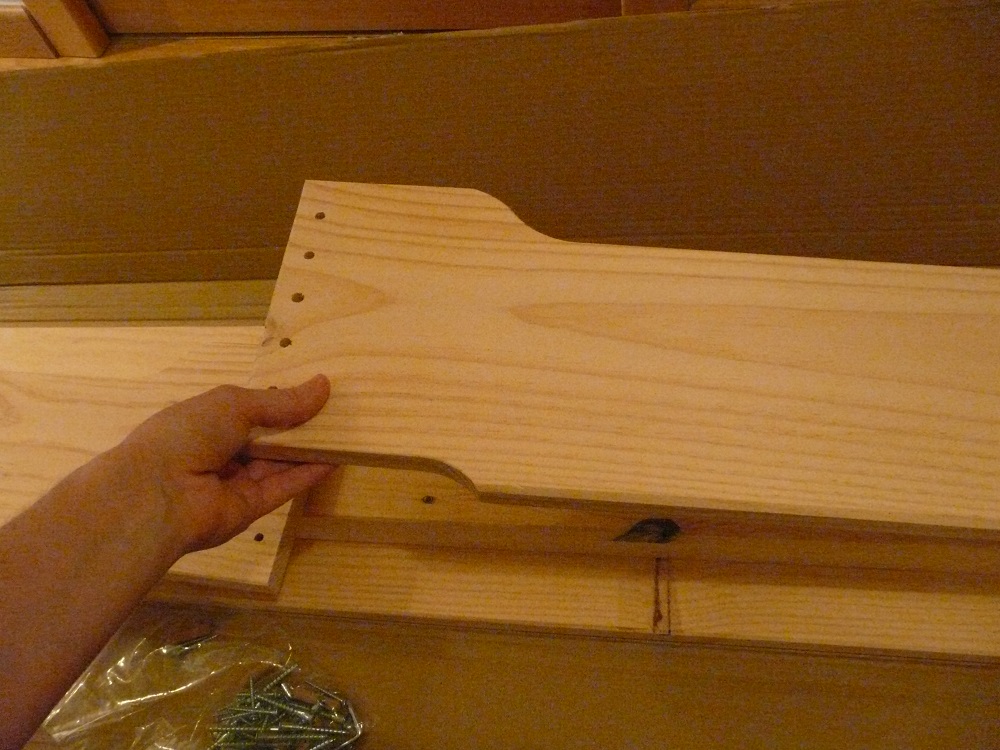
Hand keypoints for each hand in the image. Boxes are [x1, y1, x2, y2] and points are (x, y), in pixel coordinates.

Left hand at [116, 375, 333, 553]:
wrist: (157, 495)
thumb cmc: (188, 434)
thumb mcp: (234, 404)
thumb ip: (280, 401)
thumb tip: (323, 385)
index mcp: (204, 421)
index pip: (247, 410)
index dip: (278, 401)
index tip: (312, 391)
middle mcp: (219, 451)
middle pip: (266, 437)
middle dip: (297, 425)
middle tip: (336, 410)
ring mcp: (234, 482)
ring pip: (277, 463)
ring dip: (307, 449)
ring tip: (344, 431)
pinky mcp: (250, 509)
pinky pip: (282, 488)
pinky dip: (306, 474)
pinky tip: (334, 458)